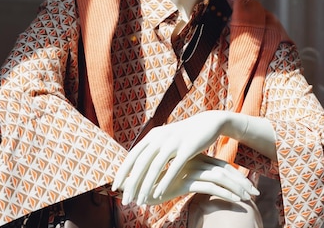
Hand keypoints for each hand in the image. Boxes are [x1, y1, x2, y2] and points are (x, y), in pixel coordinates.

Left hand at [112, 111, 238, 204]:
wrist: (208, 122)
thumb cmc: (184, 136)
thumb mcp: (165, 139)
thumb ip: (152, 150)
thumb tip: (136, 165)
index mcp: (152, 135)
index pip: (132, 156)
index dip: (122, 172)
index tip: (115, 187)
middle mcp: (160, 137)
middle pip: (141, 163)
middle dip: (131, 184)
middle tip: (125, 200)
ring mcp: (173, 142)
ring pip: (155, 167)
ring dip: (146, 186)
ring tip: (140, 201)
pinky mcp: (188, 148)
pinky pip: (174, 168)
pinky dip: (165, 182)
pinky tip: (159, 194)